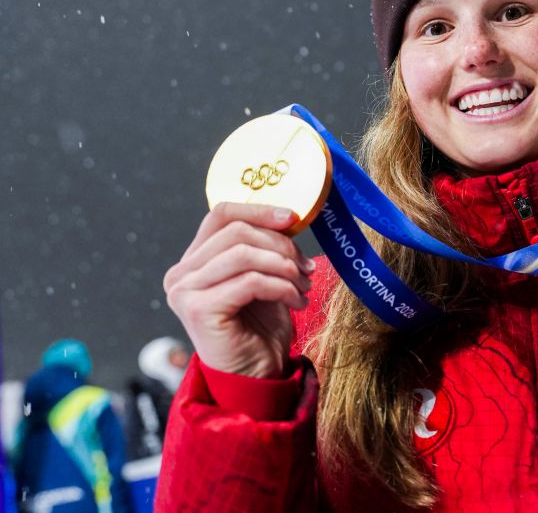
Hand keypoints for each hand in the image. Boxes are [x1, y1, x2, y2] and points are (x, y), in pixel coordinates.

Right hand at [163, 203, 315, 377]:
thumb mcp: (263, 278)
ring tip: (304, 286)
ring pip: (243, 254)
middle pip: (236, 232)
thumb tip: (286, 216)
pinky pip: (250, 281)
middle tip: (306, 268)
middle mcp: (181, 274)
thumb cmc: (260, 329)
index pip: (221, 215)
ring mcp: (184, 292)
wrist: (256, 376)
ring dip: (284, 267)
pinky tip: (296, 301)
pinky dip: (281, 287)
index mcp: (193, 261)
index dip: (259, 210)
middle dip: (281, 246)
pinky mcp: (198, 310)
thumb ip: (263, 248)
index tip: (293, 218)